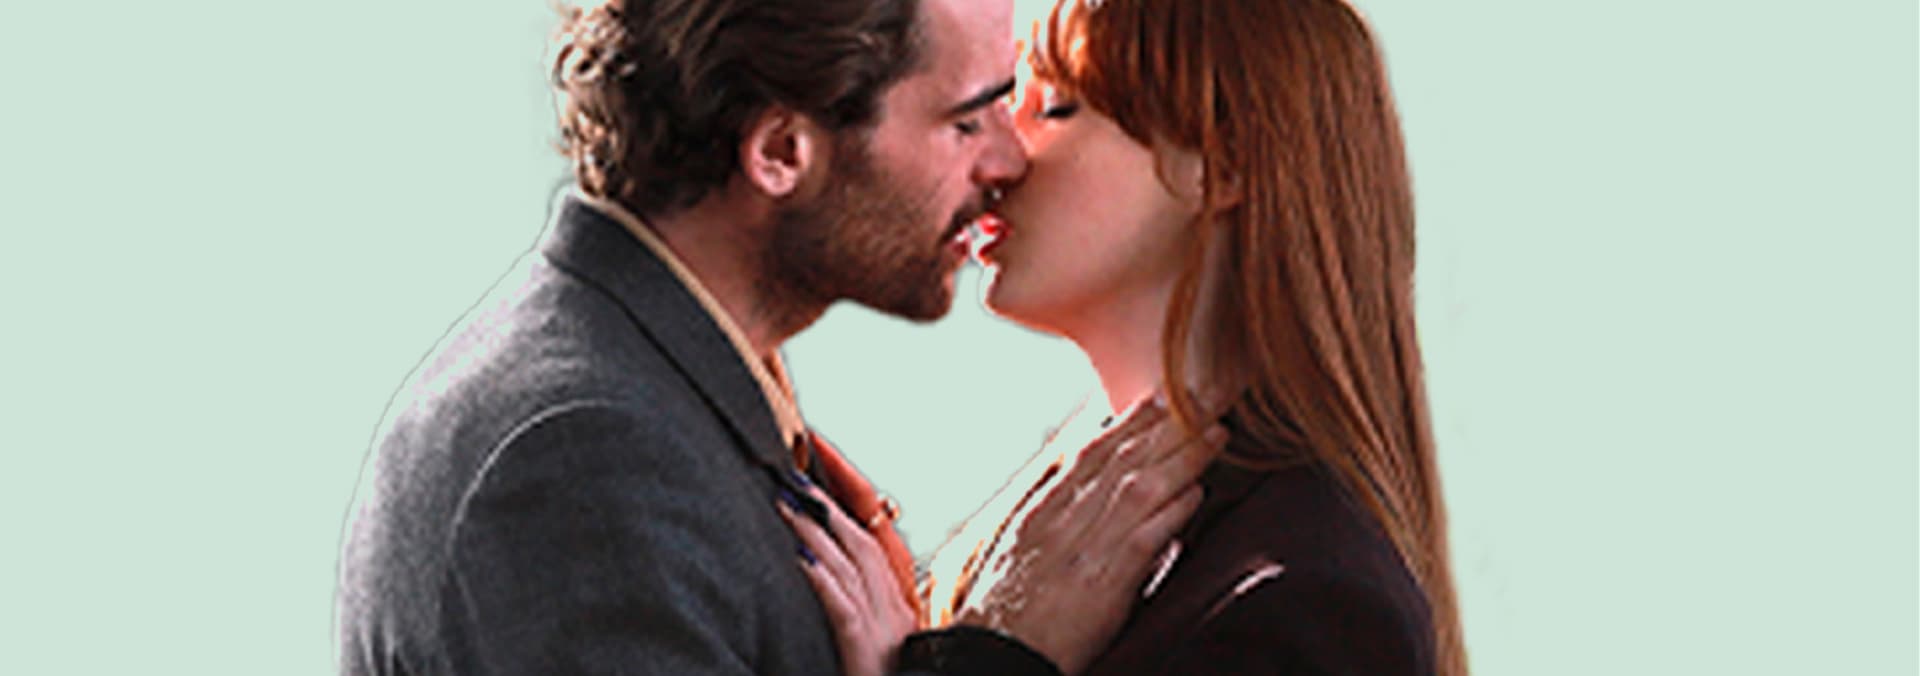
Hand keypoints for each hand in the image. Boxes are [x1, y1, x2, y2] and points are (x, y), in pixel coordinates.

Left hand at [781, 485, 917, 675]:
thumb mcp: (872, 644)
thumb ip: (857, 610)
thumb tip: (819, 572)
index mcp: (898, 607)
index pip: (874, 540)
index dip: (852, 500)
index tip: (824, 465)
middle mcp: (896, 610)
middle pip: (862, 542)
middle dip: (827, 504)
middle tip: (792, 474)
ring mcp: (884, 629)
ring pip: (851, 565)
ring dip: (815, 530)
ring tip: (784, 501)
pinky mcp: (866, 652)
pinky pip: (843, 608)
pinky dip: (822, 580)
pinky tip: (798, 559)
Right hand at [957, 392, 1227, 673]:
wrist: (990, 651)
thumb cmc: (1000, 610)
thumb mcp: (1016, 548)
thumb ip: (1050, 517)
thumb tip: (1076, 491)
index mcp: (1044, 508)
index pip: (1094, 451)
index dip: (1131, 422)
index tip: (1160, 399)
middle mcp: (1065, 516)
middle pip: (1124, 457)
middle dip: (1167, 424)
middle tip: (1202, 396)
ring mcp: (1085, 544)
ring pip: (1142, 485)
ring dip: (1184, 456)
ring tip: (1216, 434)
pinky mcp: (1104, 578)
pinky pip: (1146, 535)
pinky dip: (1174, 510)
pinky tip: (1198, 492)